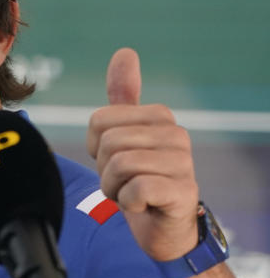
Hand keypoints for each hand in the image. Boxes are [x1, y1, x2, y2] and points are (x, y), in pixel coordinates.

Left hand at [86, 48, 199, 260]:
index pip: (98, 120)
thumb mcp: (126, 133)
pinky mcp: (182, 193)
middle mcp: (177, 134)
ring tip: (132, 192)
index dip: (95, 146)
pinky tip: (144, 205)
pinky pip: (134, 189)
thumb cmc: (140, 176)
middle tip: (124, 180)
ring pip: (118, 165)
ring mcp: (183, 163)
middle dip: (104, 169)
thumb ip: (124, 94)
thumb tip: (126, 51)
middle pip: (107, 143)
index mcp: (160, 115)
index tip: (115, 159)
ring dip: (114, 188)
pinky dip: (128, 203)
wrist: (163, 226)